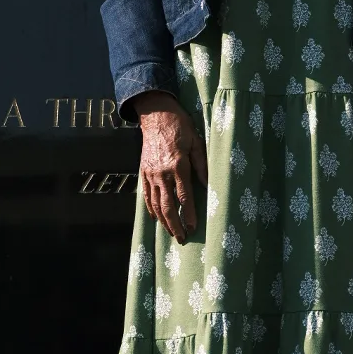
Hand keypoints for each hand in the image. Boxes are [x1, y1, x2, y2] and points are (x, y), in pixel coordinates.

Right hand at [130, 91, 207, 242]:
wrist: (156, 114)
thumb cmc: (180, 126)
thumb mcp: (196, 141)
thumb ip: (202, 164)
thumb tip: (208, 184)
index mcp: (178, 165)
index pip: (185, 196)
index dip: (190, 214)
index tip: (194, 227)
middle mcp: (162, 172)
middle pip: (168, 206)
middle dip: (175, 225)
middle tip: (182, 238)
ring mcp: (151, 173)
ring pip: (156, 204)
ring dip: (164, 221)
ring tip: (172, 233)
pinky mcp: (144, 172)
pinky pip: (147, 195)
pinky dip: (151, 209)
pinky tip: (156, 219)